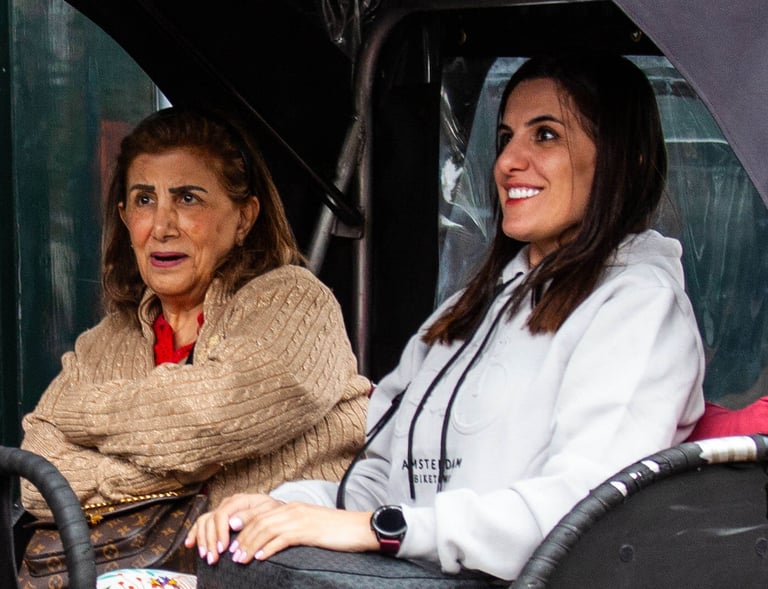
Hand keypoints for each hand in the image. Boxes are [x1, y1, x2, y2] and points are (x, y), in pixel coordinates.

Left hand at [184, 493, 377, 564]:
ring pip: (266, 529)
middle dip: (240, 538)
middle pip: (258, 521)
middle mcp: (292, 509)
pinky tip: (259, 559)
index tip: (229, 539)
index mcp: (291, 507)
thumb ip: (291, 530)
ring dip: (249, 545)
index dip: (242, 525)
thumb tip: (273, 542)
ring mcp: (300, 518)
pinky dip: (268, 548)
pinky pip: (282, 538)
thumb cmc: (335, 531)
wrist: (359, 528)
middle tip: (228, 554)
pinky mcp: (307, 530)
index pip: (260, 513)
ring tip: (238, 559)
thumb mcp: (309, 527)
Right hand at [185, 493, 278, 563]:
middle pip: (211, 520)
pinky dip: (194, 533)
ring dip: (202, 540)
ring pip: (204, 522)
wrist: (274, 510)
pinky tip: (190, 544)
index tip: (223, 548)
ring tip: (206, 556)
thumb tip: (232, 523)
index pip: (222, 514)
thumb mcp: (266, 511)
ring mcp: (221, 509)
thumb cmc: (271, 511)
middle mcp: (227, 503)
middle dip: (210, 541)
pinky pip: (202, 523)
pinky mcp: (218, 517)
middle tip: (213, 557)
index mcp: (239, 500)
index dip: (220, 532)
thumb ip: (250, 516)